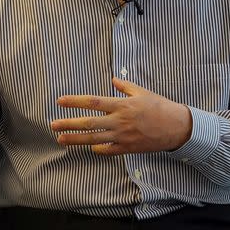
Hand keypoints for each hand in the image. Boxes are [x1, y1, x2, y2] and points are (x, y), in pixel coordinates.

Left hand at [52, 77, 191, 155]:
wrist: (176, 127)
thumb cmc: (160, 107)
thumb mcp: (142, 92)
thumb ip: (125, 87)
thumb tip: (113, 79)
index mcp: (122, 105)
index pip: (93, 102)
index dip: (75, 102)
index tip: (60, 101)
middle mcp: (119, 121)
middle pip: (88, 123)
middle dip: (68, 124)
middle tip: (53, 124)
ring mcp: (122, 137)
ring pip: (93, 139)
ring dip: (75, 139)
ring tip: (61, 139)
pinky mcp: (127, 148)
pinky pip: (107, 150)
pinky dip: (97, 149)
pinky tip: (90, 147)